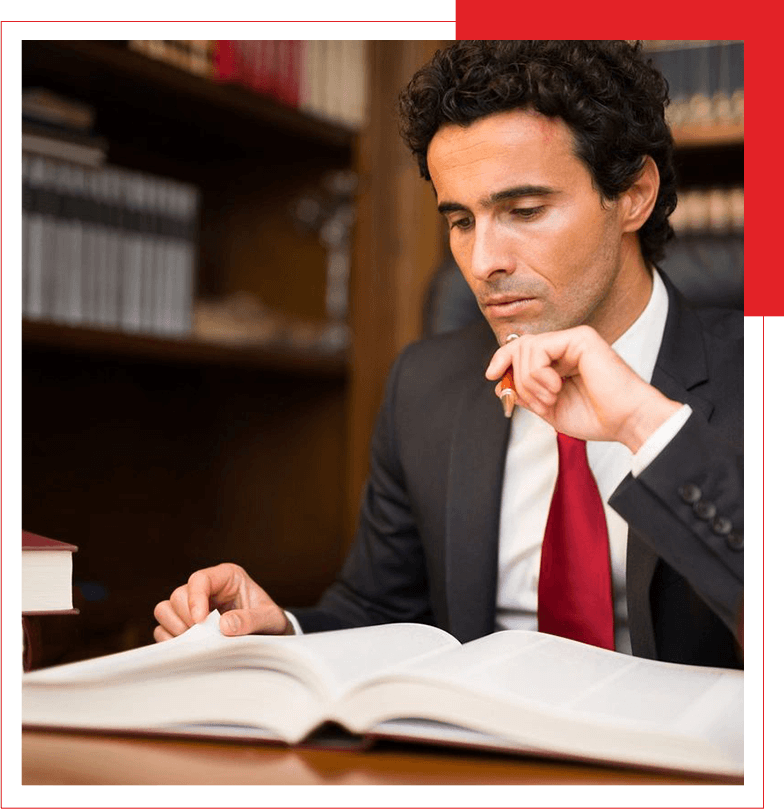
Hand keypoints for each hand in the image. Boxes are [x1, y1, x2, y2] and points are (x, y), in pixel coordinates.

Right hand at [153, 562, 293, 641]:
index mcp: (227, 577)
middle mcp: (207, 589)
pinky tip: (190, 648)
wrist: (270, 636)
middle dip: (187, 618)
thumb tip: (224, 626)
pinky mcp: (184, 623)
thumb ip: (251, 620)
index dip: (196, 599)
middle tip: (205, 636)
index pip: (200, 579)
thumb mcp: (269, 619)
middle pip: (179, 595)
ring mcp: (193, 606)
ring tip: (199, 642)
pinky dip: (171, 640)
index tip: (201, 621)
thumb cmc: (270, 622)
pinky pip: (163, 629)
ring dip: (176, 629)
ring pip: (165, 609)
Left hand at [485, 325, 680, 451]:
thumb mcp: (549, 408)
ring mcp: (574, 339)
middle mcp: (566, 346)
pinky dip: (538, 373)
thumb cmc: (596, 418)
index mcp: (560, 361)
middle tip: (540, 403)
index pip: (521, 350)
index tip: (491, 376)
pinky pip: (539, 347)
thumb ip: (526, 394)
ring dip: (530, 381)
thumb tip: (500, 383)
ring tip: (551, 398)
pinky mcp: (581, 337)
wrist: (626, 421)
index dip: (501, 360)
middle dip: (519, 380)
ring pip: (526, 348)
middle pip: (519, 347)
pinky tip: (556, 387)